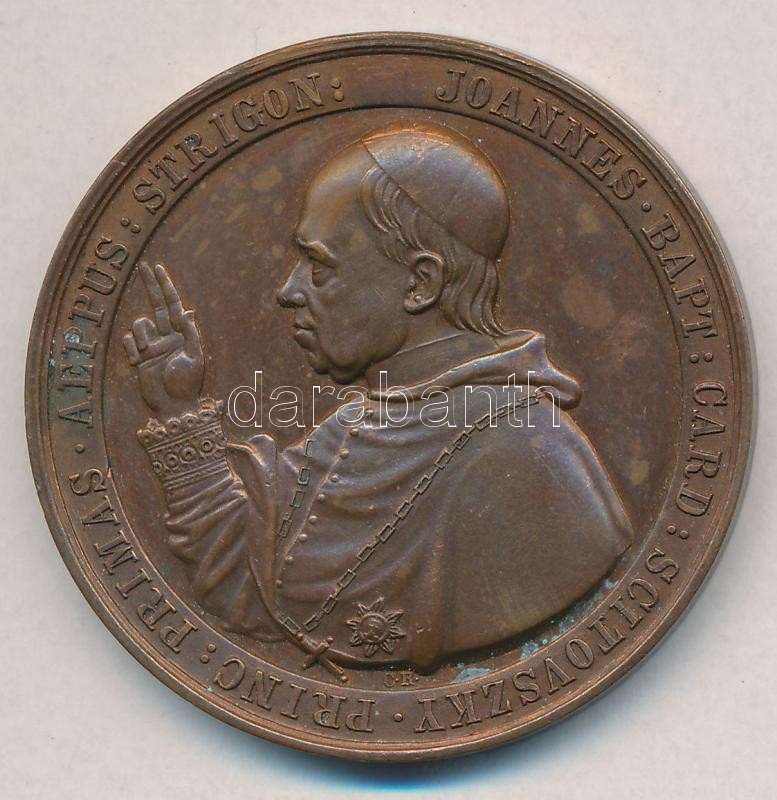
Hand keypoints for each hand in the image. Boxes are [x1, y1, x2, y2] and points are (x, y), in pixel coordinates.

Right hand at [123, 262, 203, 415]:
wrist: (174, 406)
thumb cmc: (188, 384)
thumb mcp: (195, 357)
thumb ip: (189, 334)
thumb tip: (187, 310)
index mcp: (182, 334)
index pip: (172, 304)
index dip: (166, 286)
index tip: (158, 268)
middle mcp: (166, 336)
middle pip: (156, 304)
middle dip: (150, 285)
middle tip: (143, 266)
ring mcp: (151, 345)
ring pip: (140, 324)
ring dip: (141, 335)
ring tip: (146, 353)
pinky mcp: (138, 357)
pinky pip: (129, 341)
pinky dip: (132, 348)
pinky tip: (137, 363)